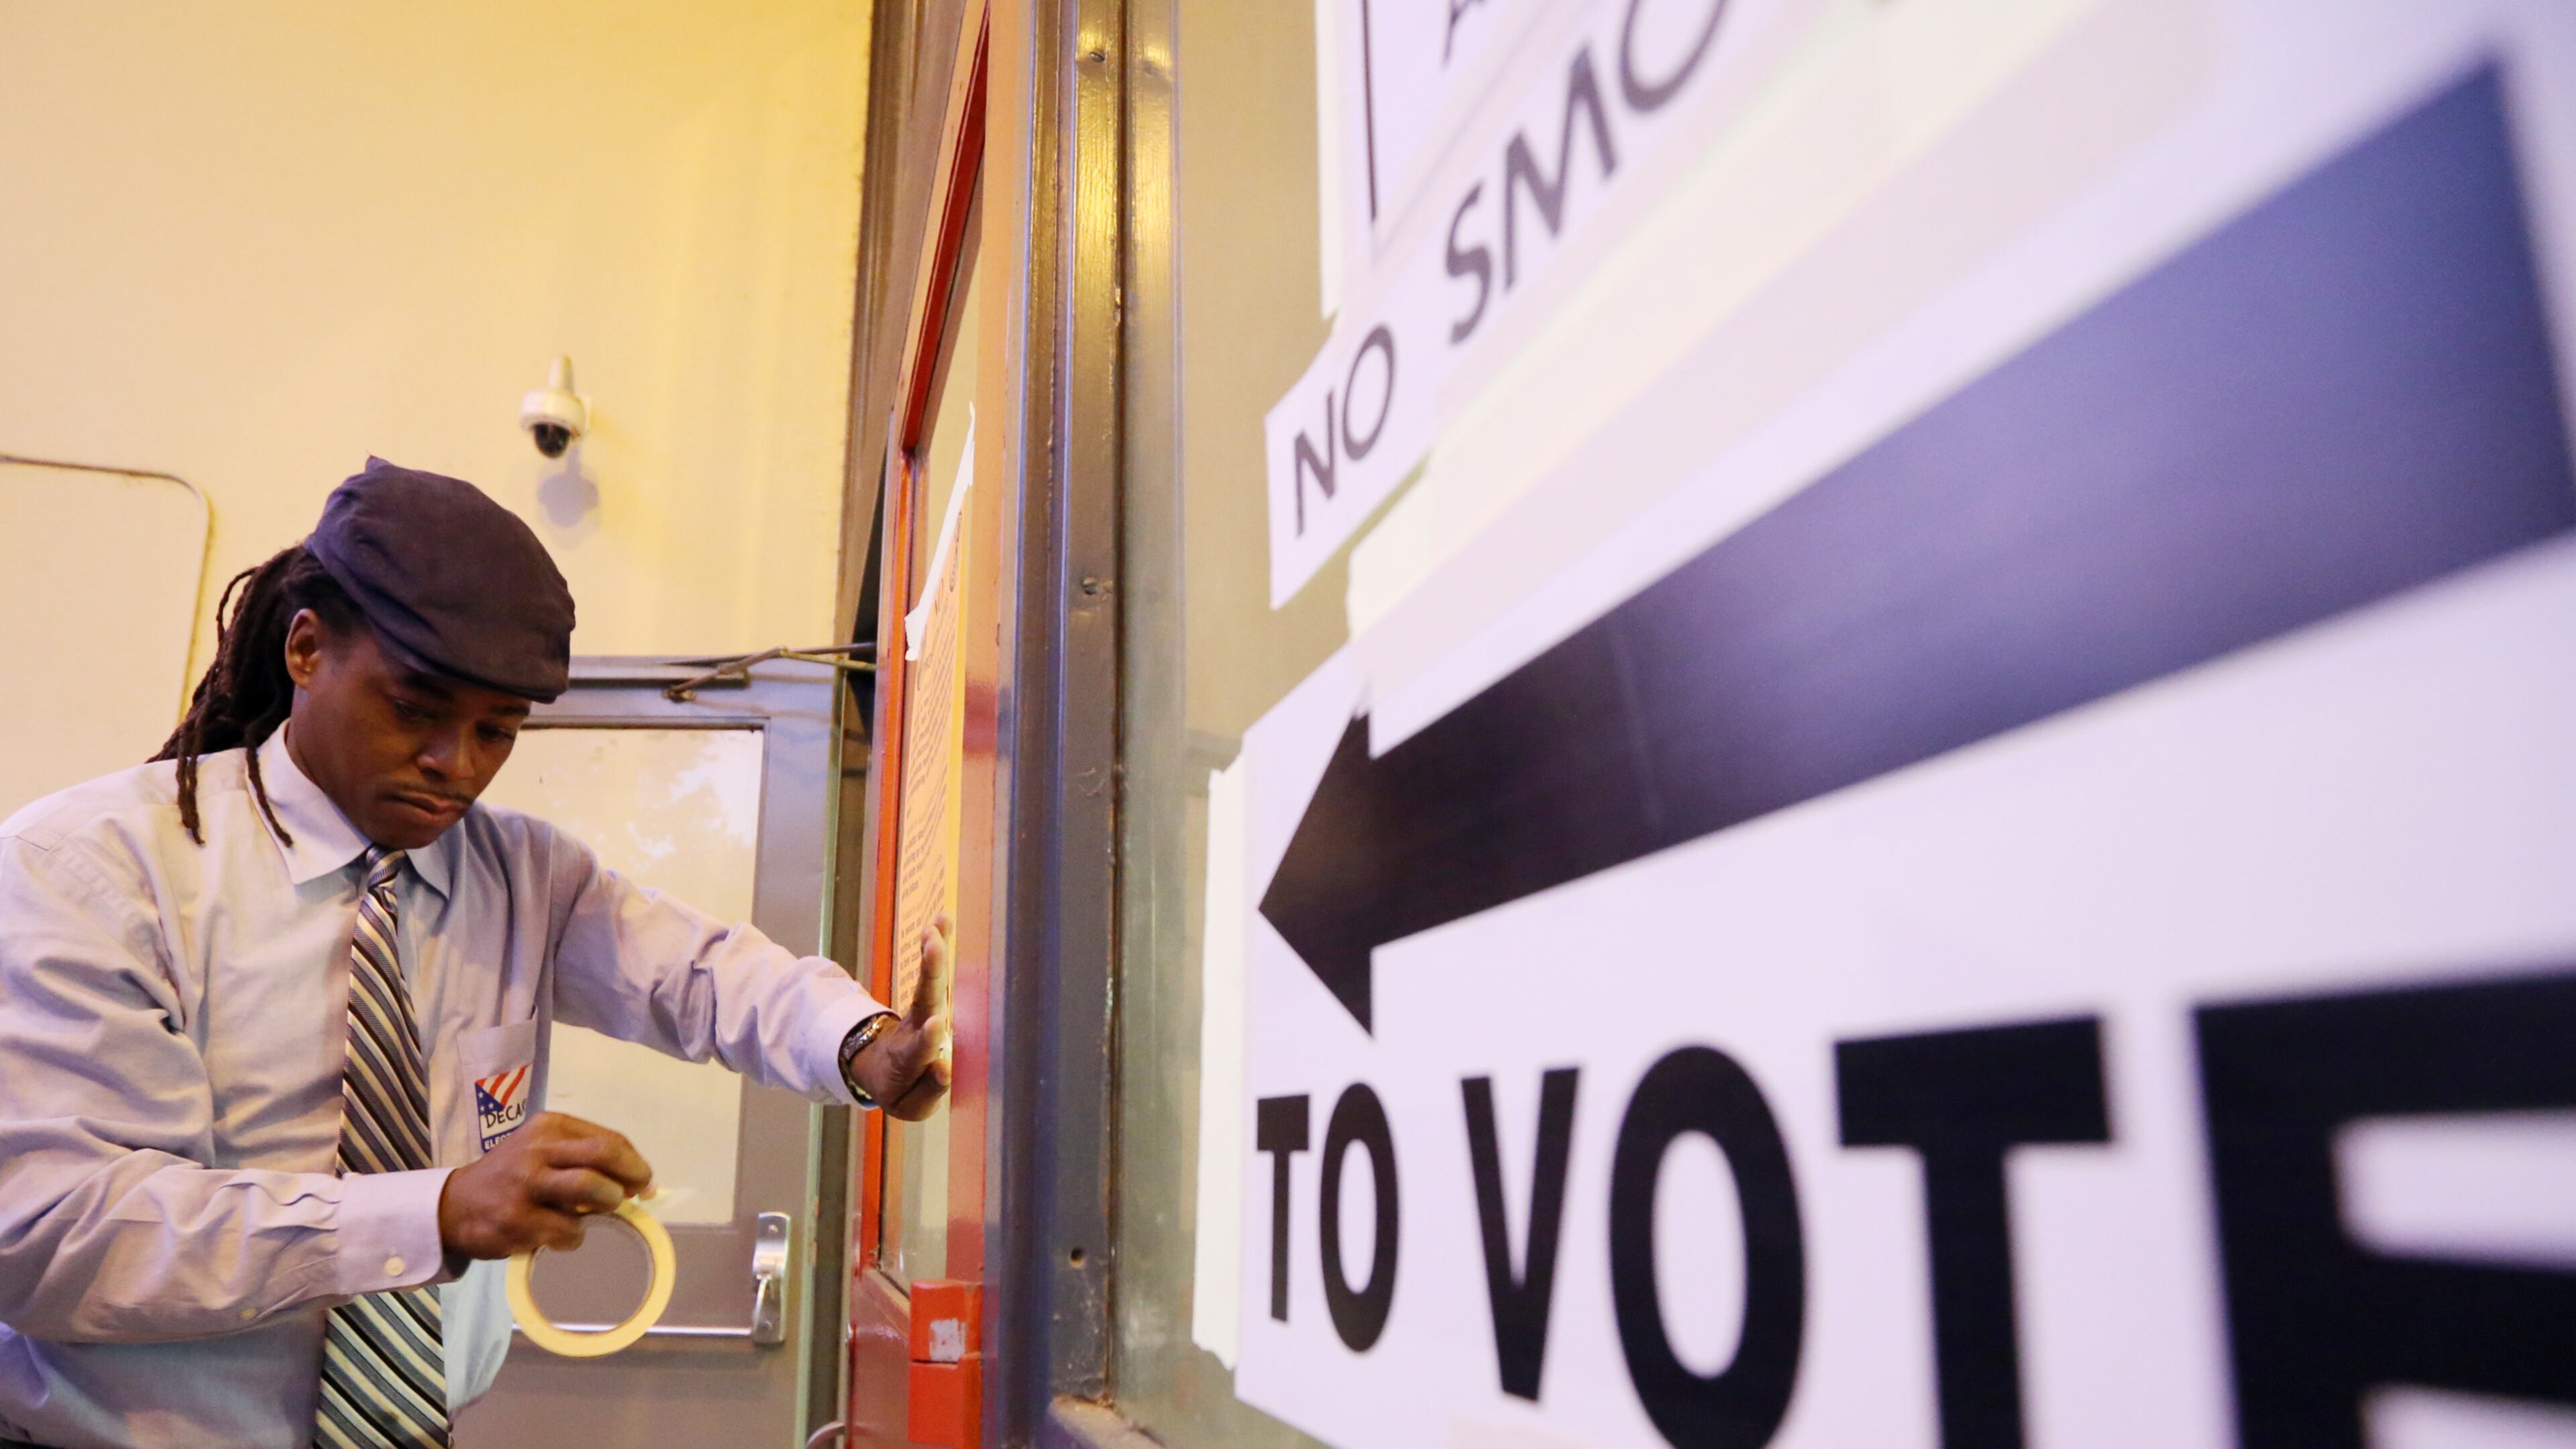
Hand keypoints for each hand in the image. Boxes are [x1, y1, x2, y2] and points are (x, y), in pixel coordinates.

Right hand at [436, 1112, 653, 1259]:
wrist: (455, 1205)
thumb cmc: (512, 1176)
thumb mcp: (542, 1150)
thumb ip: (585, 1157)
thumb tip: (641, 1182)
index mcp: (548, 1127)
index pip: (608, 1140)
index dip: (635, 1163)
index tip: (645, 1181)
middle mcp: (536, 1149)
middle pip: (604, 1156)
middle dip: (631, 1177)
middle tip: (635, 1195)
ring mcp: (524, 1185)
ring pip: (589, 1189)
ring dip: (605, 1205)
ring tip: (597, 1213)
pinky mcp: (515, 1220)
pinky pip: (567, 1231)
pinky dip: (573, 1237)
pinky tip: (558, 1234)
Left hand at [851, 916, 954, 1121]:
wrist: (879, 1069)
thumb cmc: (902, 1089)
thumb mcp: (909, 1104)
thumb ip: (928, 1090)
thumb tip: (945, 1068)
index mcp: (909, 1060)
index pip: (918, 1049)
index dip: (927, 1040)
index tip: (937, 1026)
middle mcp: (915, 1030)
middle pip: (923, 1002)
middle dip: (930, 974)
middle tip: (934, 946)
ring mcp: (921, 1012)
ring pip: (928, 983)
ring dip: (933, 954)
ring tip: (936, 928)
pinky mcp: (929, 998)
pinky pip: (935, 970)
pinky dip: (939, 943)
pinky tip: (943, 917)